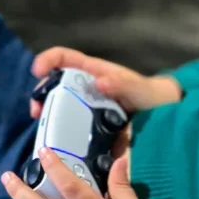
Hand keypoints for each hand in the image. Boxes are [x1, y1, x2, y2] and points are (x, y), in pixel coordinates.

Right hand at [29, 47, 181, 118]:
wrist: (161, 113)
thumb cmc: (149, 93)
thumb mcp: (138, 87)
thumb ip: (123, 84)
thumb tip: (100, 82)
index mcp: (93, 71)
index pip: (65, 57)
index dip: (48, 59)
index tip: (37, 71)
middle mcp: (86, 85)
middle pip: (55, 83)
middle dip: (41, 93)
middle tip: (36, 111)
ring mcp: (87, 103)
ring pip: (60, 104)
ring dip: (48, 113)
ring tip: (43, 126)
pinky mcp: (90, 120)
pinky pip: (72, 122)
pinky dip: (62, 129)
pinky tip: (59, 140)